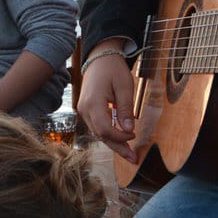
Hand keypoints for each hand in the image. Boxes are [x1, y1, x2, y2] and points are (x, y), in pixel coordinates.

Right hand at [76, 40, 138, 161]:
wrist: (99, 58)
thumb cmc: (113, 69)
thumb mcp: (125, 86)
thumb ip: (126, 109)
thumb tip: (129, 129)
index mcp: (93, 103)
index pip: (106, 129)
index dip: (121, 136)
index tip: (134, 134)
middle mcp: (84, 109)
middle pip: (101, 135)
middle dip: (118, 148)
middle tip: (134, 159)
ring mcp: (83, 111)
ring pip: (98, 133)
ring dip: (114, 143)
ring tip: (129, 153)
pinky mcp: (86, 111)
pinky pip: (97, 127)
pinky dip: (109, 134)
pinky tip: (120, 140)